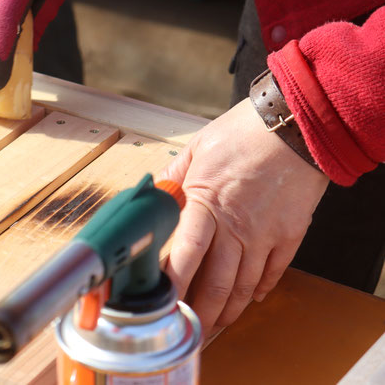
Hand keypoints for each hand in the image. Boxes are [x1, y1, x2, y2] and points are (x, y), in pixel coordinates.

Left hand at [158, 99, 328, 334]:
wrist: (295, 126)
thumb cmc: (245, 132)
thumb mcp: (198, 148)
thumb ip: (175, 177)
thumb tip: (157, 194)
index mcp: (207, 204)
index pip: (186, 253)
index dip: (174, 282)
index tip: (162, 301)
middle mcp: (236, 226)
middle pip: (216, 281)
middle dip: (201, 310)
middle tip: (188, 326)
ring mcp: (265, 234)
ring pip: (243, 284)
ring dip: (228, 308)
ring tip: (214, 322)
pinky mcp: (289, 234)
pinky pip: (273, 271)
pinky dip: (260, 288)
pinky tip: (250, 297)